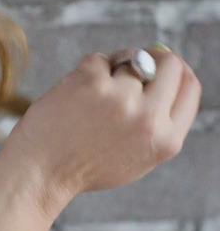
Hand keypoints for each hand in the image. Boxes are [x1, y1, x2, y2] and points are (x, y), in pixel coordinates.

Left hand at [1, 46, 201, 214]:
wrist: (40, 173)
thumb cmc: (82, 166)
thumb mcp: (137, 157)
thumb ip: (157, 124)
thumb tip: (165, 75)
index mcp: (166, 139)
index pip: (190, 87)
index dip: (177, 72)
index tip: (162, 67)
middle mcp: (149, 117)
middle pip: (170, 64)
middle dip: (151, 58)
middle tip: (128, 65)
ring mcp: (121, 97)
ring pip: (130, 60)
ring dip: (111, 70)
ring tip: (88, 98)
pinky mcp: (92, 81)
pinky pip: (98, 59)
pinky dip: (86, 71)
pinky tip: (72, 95)